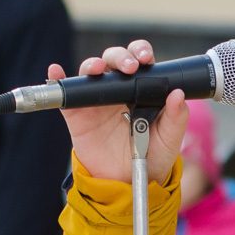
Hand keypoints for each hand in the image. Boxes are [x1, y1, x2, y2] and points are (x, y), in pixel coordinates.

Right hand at [54, 39, 187, 185]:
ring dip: (92, 65)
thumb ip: (175, 118)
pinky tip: (55, 72)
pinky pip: (66, 95)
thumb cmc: (151, 157)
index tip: (146, 58)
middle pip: (114, 60)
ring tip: (97, 69)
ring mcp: (96, 101)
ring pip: (90, 72)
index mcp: (141, 88)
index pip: (139, 60)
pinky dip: (57, 81)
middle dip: (120, 57)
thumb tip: (178, 94)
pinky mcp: (78, 115)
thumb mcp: (169, 139)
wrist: (128, 183)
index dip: (140, 52)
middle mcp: (117, 90)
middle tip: (129, 67)